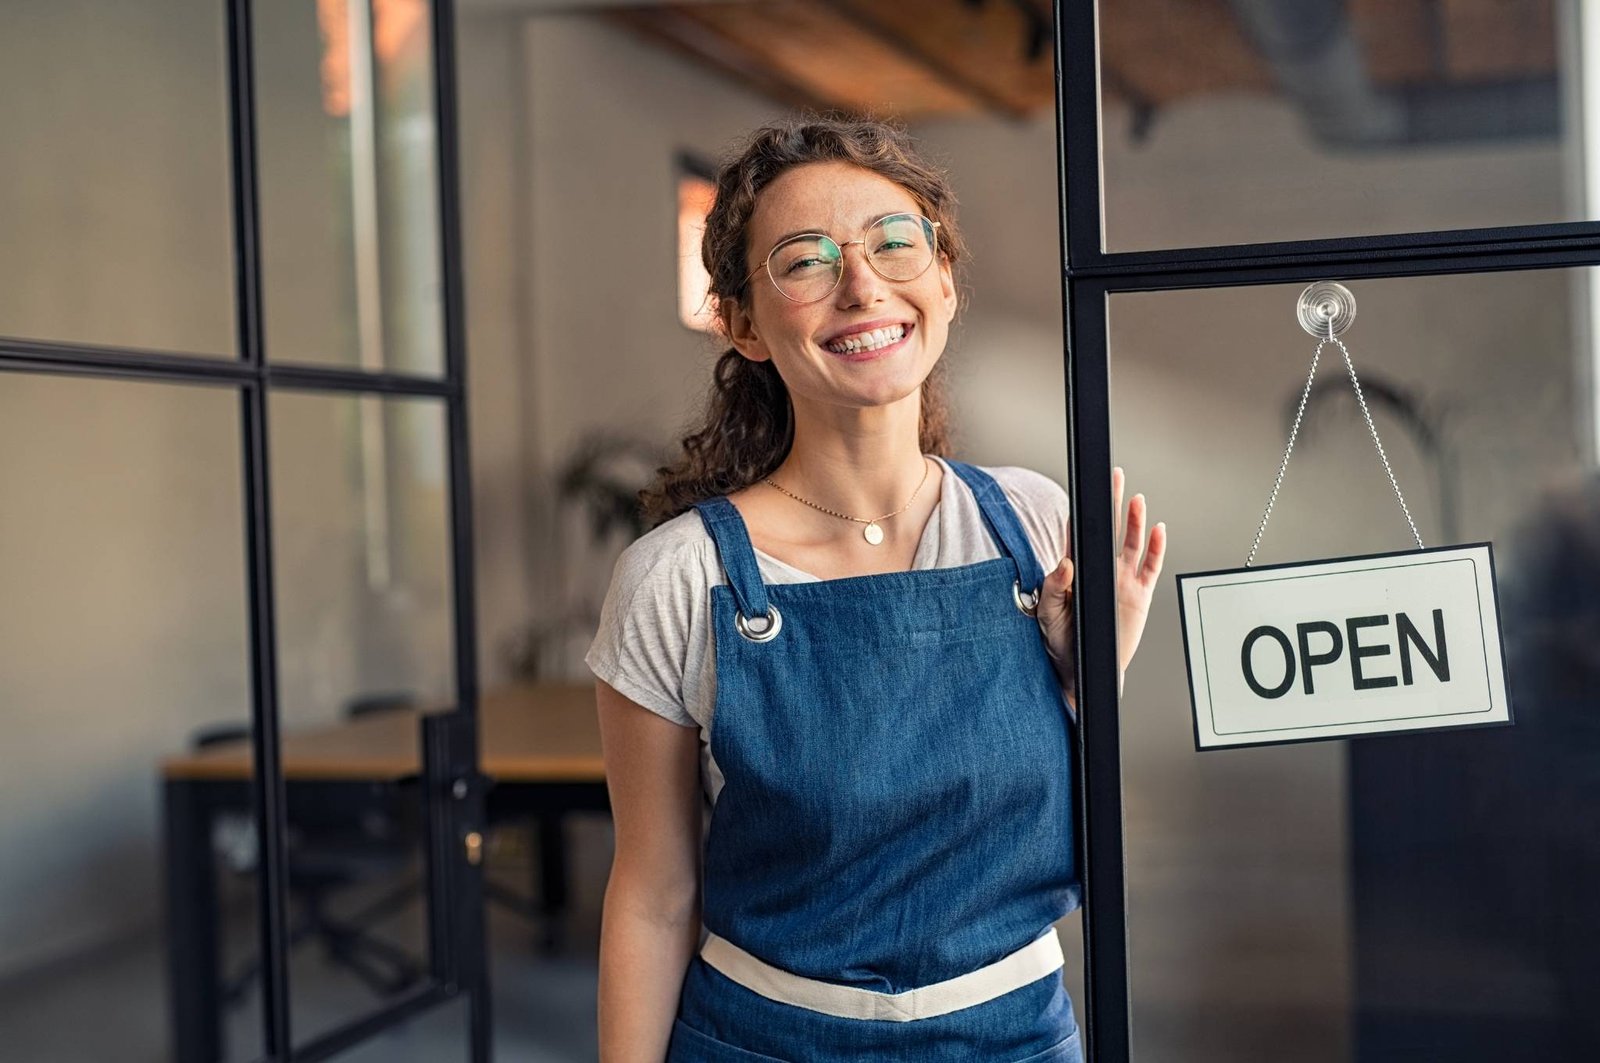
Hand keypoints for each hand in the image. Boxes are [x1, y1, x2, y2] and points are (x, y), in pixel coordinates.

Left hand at [1036, 467, 1167, 706]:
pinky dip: (1156, 548)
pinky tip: (1157, 530)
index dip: (1084, 511)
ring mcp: (1121, 581)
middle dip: (1112, 502)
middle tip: (1115, 477)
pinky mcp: (1139, 595)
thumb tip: (1065, 563)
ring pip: (1130, 543)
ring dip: (1134, 521)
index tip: (1086, 487)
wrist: (1082, 669)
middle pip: (1108, 529)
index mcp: (1076, 570)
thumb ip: (1055, 588)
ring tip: (1137, 499)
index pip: (1080, 533)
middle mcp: (1101, 570)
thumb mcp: (1049, 614)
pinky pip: (1150, 567)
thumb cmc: (1061, 641)